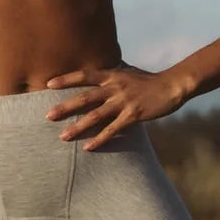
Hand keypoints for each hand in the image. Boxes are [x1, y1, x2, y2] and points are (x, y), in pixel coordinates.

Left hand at [44, 62, 185, 148]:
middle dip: (65, 107)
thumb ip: (111, 73)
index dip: (66, 79)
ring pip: (96, 116)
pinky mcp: (133, 115)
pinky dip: (99, 139)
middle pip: (85, 97)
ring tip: (63, 136)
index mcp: (111, 75)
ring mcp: (124, 101)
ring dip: (78, 127)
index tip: (48, 84)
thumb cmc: (147, 80)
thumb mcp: (127, 72)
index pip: (84, 76)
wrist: (172, 85)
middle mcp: (115, 87)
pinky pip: (112, 129)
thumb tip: (96, 72)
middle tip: (47, 116)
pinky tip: (88, 147)